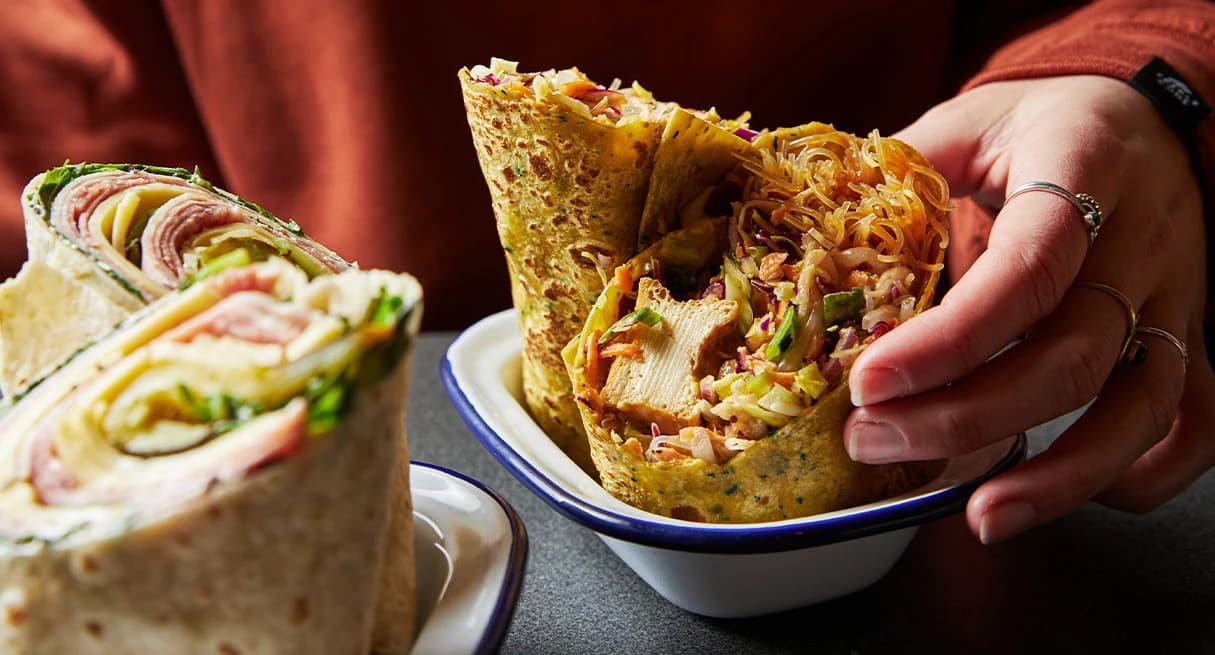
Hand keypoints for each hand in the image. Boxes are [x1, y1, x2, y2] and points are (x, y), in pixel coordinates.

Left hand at [844, 75, 1213, 542]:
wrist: (1140, 120)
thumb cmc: (1039, 125)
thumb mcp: (967, 124)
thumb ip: (899, 172)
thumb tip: (810, 240)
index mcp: (1082, 169)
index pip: (1027, 268)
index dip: (949, 340)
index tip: (869, 383)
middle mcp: (1142, 241)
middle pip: (1069, 354)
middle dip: (963, 415)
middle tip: (871, 440)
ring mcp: (1176, 296)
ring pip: (1135, 404)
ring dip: (1056, 475)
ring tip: (979, 516)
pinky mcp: (1189, 335)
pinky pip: (1190, 421)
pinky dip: (1139, 472)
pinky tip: (1070, 492)